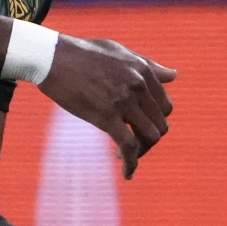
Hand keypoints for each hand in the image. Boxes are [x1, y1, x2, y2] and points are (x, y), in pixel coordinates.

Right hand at [39, 38, 176, 176]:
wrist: (52, 57)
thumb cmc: (82, 53)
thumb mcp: (120, 52)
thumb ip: (148, 65)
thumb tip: (174, 75)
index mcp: (143, 71)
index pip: (164, 106)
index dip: (154, 122)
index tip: (138, 128)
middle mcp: (138, 86)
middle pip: (159, 124)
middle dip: (148, 139)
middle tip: (130, 145)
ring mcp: (124, 101)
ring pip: (150, 136)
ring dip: (141, 151)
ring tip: (123, 155)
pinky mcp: (106, 116)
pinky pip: (129, 146)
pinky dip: (132, 164)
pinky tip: (127, 174)